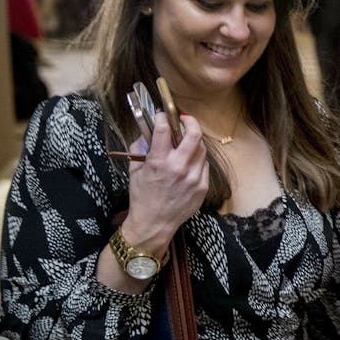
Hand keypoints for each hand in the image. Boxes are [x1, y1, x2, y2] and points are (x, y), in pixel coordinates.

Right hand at [120, 112, 208, 252]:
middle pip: (194, 134)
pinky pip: (204, 165)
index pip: (165, 129)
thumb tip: (146, 131)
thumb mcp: (135, 170)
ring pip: (201, 149)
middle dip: (190, 121)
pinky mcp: (203, 186)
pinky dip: (196, 159)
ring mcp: (194, 177)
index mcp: (159, 162)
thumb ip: (140, 148)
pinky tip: (188, 162)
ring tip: (185, 141)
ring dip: (194, 141)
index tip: (162, 115)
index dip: (163, 117)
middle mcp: (179, 168)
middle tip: (184, 119)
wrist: (154, 223)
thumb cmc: (142, 197)